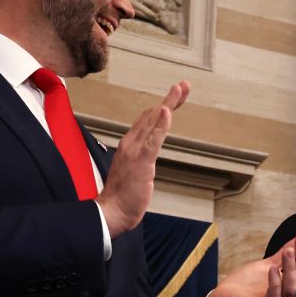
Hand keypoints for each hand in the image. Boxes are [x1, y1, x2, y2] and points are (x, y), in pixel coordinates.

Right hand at [98, 81, 190, 237]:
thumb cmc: (123, 195)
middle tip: (184, 84)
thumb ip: (141, 160)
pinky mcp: (141, 161)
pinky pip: (153, 139)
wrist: (111, 212)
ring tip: (179, 89)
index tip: (176, 95)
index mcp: (130, 145)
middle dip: (170, 99)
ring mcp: (135, 150)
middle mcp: (131, 143)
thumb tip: (148, 156)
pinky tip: (168, 111)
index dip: (162, 107)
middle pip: (152, 115)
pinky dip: (161, 124)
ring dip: (168, 103)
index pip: (148, 120)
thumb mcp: (135, 172)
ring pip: (153, 121)